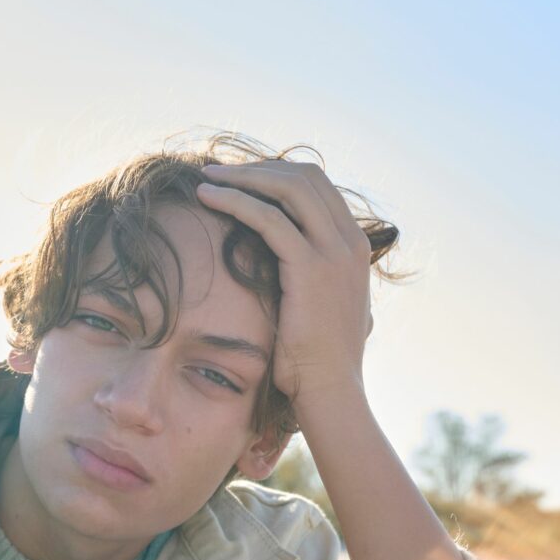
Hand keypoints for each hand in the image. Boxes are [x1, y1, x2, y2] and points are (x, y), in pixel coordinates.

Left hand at [195, 158, 375, 413]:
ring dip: (242, 177)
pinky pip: (269, 218)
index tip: (238, 179)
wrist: (329, 390)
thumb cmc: (314, 359)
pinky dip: (236, 200)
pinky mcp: (310, 268)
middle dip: (257, 168)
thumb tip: (295, 274)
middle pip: (304, 177)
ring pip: (288, 188)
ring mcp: (334, 252)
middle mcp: (349, 241)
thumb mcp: (321, 308)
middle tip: (217, 171)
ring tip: (206, 177)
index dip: (275, 175)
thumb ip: (315, 282)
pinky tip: (207, 197)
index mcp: (353, 246)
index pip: (316, 187)